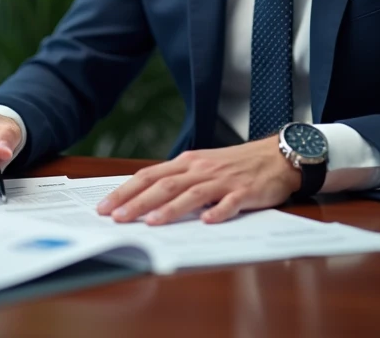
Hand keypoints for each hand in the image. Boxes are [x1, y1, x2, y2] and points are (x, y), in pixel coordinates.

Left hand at [95, 139, 301, 224]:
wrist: (275, 155)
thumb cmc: (236, 164)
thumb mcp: (202, 166)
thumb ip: (177, 180)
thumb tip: (144, 199)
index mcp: (187, 162)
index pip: (148, 176)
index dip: (125, 191)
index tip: (104, 206)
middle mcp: (200, 169)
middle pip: (164, 185)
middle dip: (137, 202)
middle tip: (116, 218)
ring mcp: (222, 180)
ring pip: (192, 194)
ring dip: (170, 209)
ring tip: (151, 222)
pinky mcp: (245, 191)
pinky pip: (230, 202)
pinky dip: (218, 211)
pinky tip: (207, 222)